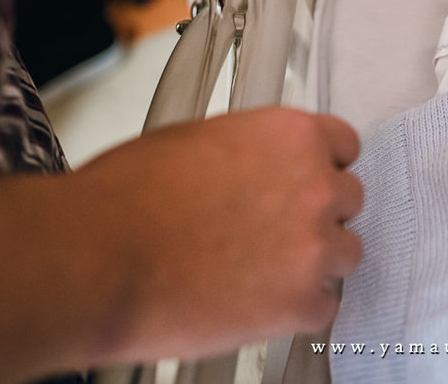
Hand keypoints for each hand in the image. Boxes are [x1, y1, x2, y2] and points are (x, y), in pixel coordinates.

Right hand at [75, 107, 362, 364]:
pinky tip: (260, 304)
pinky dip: (297, 310)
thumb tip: (250, 166)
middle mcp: (314, 186)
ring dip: (314, 261)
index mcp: (290, 137)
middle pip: (348, 199)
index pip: (343, 145)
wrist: (99, 258)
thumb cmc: (128, 200)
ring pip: (344, 253)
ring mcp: (313, 246)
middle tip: (276, 230)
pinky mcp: (301, 302)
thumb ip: (246, 150)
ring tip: (265, 270)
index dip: (323, 165)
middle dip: (317, 214)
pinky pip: (325, 307)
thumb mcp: (195, 141)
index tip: (310, 179)